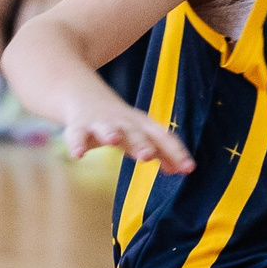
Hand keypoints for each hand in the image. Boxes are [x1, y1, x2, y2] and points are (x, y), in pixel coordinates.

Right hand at [63, 99, 191, 172]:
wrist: (86, 97)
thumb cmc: (122, 124)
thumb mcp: (142, 135)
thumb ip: (162, 152)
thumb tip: (181, 170)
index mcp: (144, 127)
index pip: (164, 138)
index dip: (176, 153)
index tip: (188, 168)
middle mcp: (125, 124)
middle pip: (136, 134)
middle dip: (142, 144)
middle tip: (148, 156)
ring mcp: (102, 124)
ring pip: (108, 129)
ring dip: (110, 134)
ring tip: (112, 142)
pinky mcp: (80, 127)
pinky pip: (78, 136)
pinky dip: (77, 144)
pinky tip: (78, 155)